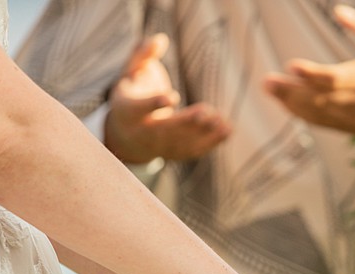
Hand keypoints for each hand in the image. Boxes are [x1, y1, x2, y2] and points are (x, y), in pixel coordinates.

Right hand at [105, 34, 230, 162]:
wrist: (127, 136)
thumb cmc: (132, 95)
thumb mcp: (129, 73)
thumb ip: (142, 55)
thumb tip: (160, 39)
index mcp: (128, 110)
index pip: (139, 109)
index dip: (153, 104)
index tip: (171, 97)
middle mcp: (143, 132)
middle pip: (164, 130)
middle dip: (185, 122)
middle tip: (204, 112)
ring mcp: (160, 146)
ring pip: (181, 142)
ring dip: (202, 133)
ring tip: (221, 120)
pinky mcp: (176, 153)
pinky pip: (194, 150)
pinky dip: (211, 142)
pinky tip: (227, 129)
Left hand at [263, 5, 354, 134]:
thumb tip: (339, 13)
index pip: (337, 78)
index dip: (312, 75)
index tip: (292, 66)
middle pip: (321, 98)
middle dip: (292, 91)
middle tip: (267, 82)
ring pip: (319, 113)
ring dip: (292, 103)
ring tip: (271, 89)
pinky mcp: (353, 128)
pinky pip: (324, 123)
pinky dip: (304, 115)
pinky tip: (287, 105)